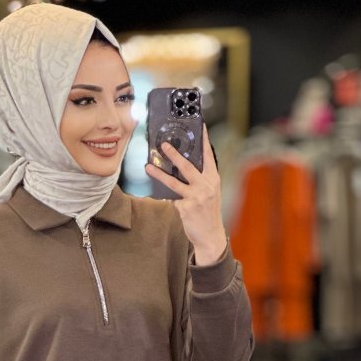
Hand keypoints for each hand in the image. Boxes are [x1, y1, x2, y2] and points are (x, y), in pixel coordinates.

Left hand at [145, 124, 226, 262]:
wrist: (210, 236)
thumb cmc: (208, 213)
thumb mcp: (210, 193)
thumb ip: (201, 180)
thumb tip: (183, 167)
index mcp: (213, 179)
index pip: (208, 156)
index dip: (204, 140)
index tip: (200, 125)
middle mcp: (205, 186)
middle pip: (187, 166)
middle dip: (174, 154)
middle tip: (163, 145)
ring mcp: (195, 197)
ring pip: (173, 182)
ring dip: (159, 174)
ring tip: (148, 167)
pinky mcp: (185, 208)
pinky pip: (171, 198)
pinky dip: (166, 197)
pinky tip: (161, 195)